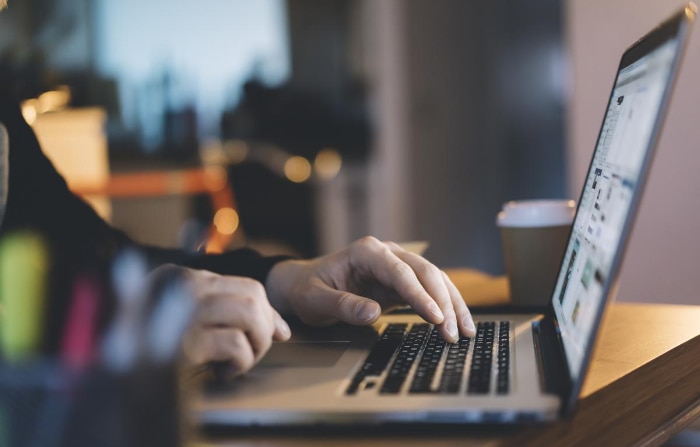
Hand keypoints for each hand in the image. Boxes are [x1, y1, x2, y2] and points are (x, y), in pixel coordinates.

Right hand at [153, 266, 290, 377]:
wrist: (113, 377)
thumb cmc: (153, 351)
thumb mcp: (190, 323)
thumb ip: (229, 315)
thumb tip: (281, 329)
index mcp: (182, 277)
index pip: (246, 285)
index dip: (268, 312)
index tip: (275, 334)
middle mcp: (181, 287)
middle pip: (253, 295)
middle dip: (264, 328)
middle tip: (252, 352)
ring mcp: (180, 311)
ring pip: (250, 314)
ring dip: (255, 346)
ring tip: (238, 362)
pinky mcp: (183, 342)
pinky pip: (236, 345)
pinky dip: (241, 364)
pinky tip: (223, 373)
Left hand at [265, 237, 474, 342]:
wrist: (304, 284)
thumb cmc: (308, 289)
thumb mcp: (314, 299)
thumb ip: (342, 305)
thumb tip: (373, 314)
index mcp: (367, 251)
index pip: (400, 272)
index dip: (420, 295)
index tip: (435, 317)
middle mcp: (387, 253)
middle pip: (425, 272)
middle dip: (442, 303)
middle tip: (452, 333)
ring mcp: (397, 266)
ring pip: (434, 279)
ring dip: (451, 305)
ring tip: (464, 332)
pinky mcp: (402, 282)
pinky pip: (430, 291)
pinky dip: (445, 307)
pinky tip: (457, 324)